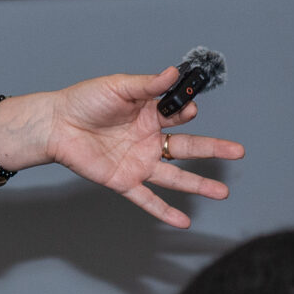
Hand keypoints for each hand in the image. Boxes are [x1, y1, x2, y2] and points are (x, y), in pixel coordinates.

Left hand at [19, 66, 243, 227]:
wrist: (56, 124)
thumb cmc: (85, 101)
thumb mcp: (119, 87)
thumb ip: (148, 85)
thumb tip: (173, 72)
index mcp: (150, 114)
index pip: (178, 115)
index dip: (186, 112)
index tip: (189, 109)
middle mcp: (149, 140)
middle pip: (188, 146)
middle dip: (214, 149)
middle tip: (237, 151)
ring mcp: (139, 162)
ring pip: (175, 176)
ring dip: (199, 184)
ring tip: (222, 192)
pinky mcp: (124, 180)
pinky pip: (147, 199)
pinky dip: (164, 211)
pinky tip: (183, 221)